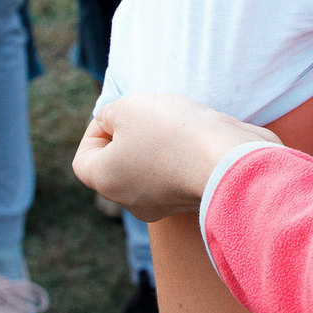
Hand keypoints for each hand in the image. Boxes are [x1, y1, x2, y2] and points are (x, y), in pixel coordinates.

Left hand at [74, 92, 278, 221]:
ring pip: (148, 169)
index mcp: (106, 181)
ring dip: (157, 144)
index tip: (118, 111)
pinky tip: (196, 137)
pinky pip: (176, 174)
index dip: (95, 129)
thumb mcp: (129, 107)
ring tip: (177, 122)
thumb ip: (110, 113)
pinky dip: (182, 155)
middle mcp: (129, 201)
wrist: (228, 159)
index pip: (84, 158)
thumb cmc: (171, 132)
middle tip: (148, 113)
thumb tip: (110, 121)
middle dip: (129, 135)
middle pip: (117, 164)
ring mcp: (162, 204)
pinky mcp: (191, 200)